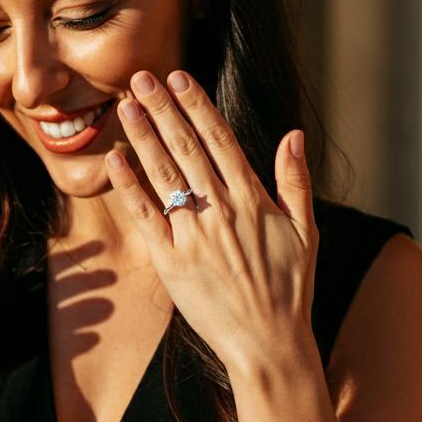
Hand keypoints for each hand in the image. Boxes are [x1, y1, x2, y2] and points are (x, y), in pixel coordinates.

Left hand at [104, 68, 318, 378]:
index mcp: (253, 199)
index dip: (196, 105)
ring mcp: (194, 234)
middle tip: (140, 77)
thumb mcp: (306, 231)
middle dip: (162, 108)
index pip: (220, 138)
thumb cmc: (290, 288)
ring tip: (125, 105)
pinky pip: (145, 215)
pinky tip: (114, 159)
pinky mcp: (171, 260)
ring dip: (143, 136)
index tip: (179, 77)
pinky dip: (129, 186)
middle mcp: (222, 210)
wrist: (268, 343)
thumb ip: (294, 181)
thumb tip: (293, 134)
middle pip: (186, 147)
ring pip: (163, 174)